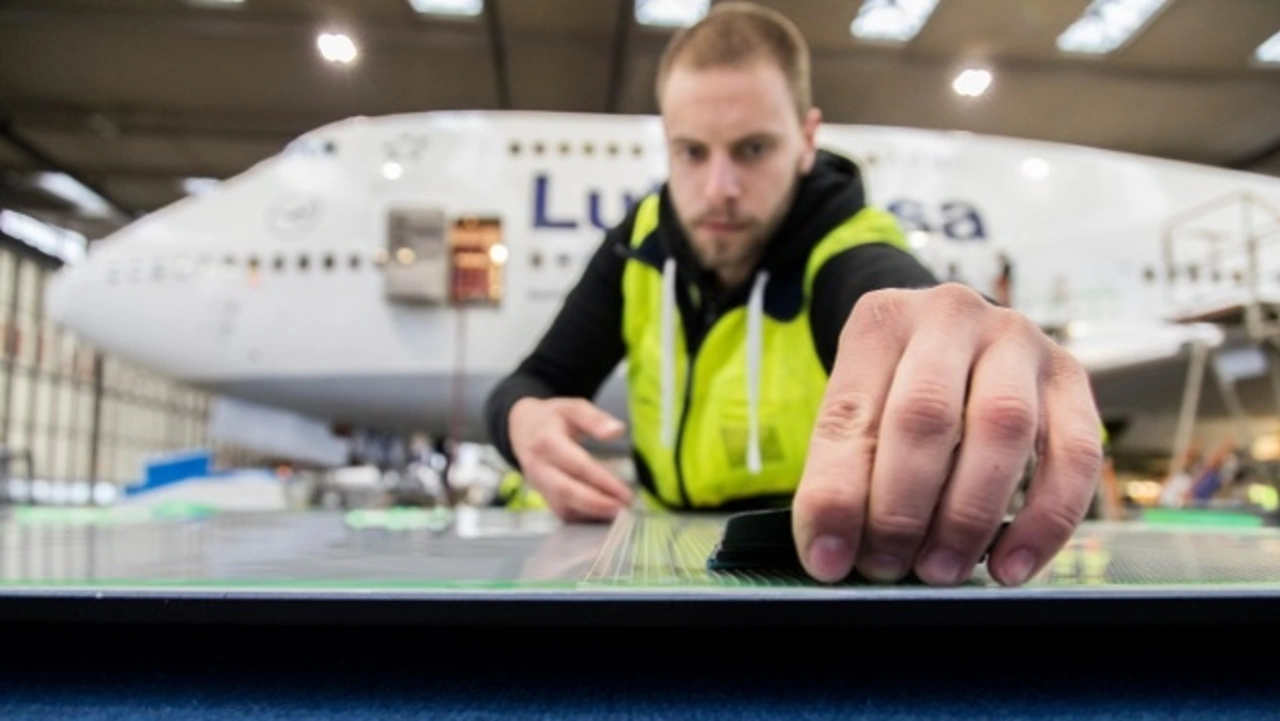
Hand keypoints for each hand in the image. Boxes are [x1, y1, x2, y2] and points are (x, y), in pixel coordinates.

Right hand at [509, 397, 633, 521]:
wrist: (522, 428)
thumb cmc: (552, 418)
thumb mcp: (572, 408)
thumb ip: (595, 418)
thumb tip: (617, 431)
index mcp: (546, 442)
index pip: (577, 466)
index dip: (602, 481)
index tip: (624, 492)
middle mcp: (539, 467)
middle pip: (565, 491)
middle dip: (596, 504)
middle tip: (623, 510)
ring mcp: (538, 484)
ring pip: (562, 507)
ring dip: (591, 514)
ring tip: (619, 515)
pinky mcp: (542, 496)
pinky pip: (562, 512)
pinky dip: (583, 518)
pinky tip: (604, 516)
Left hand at [791, 283, 1103, 586]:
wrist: (957, 340)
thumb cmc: (895, 389)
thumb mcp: (856, 409)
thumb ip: (843, 472)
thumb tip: (834, 557)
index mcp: (881, 322)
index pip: (850, 413)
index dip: (837, 495)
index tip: (828, 559)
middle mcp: (951, 317)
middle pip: (925, 415)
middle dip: (902, 509)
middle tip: (888, 567)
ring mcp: (1018, 340)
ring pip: (1002, 427)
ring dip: (968, 516)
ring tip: (940, 570)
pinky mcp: (1070, 376)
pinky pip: (1073, 454)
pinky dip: (1044, 521)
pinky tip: (1010, 566)